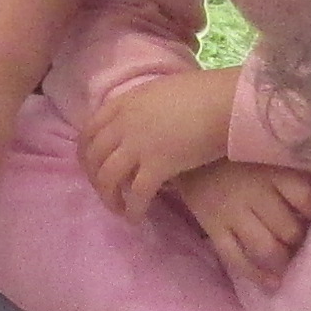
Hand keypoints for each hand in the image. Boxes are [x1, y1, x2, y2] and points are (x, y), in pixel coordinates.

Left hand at [79, 68, 240, 219]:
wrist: (225, 102)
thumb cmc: (204, 93)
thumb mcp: (161, 92)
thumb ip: (143, 108)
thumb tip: (143, 126)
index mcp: (124, 103)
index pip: (88, 131)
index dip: (85, 154)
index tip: (92, 168)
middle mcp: (124, 124)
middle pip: (94, 158)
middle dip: (95, 180)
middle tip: (107, 193)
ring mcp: (138, 145)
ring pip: (107, 178)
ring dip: (109, 198)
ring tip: (119, 209)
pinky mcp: (157, 166)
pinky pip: (136, 194)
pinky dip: (132, 209)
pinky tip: (136, 218)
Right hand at [174, 160, 310, 286]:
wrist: (183, 145)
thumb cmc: (234, 149)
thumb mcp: (265, 148)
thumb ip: (291, 168)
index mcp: (272, 169)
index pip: (306, 197)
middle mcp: (254, 193)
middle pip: (288, 228)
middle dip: (299, 239)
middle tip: (303, 240)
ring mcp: (231, 213)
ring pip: (265, 248)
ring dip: (282, 260)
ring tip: (288, 262)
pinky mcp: (212, 227)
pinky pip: (235, 258)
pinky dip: (256, 275)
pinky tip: (272, 284)